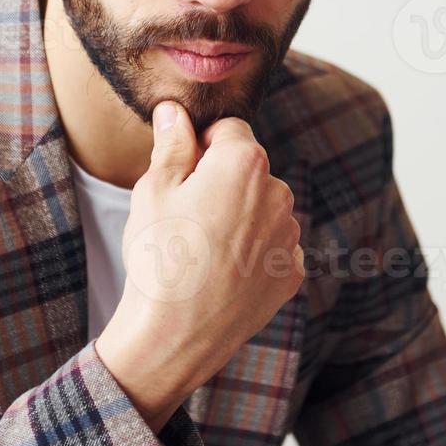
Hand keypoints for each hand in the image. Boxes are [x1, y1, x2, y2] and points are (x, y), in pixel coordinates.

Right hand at [94, 99, 303, 429]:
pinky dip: (252, 253)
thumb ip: (172, 144)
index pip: (229, 130)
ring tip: (202, 250)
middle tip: (187, 216)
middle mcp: (279, 193)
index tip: (182, 173)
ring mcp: (290, 236)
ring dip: (240, 218)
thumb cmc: (159, 257)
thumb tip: (175, 111)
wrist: (176, 334)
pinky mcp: (292, 272)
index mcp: (245, 162)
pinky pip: (272, 248)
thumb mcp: (154, 190)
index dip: (201, 146)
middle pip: (249, 170)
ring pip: (262, 210)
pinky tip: (222, 273)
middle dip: (223, 182)